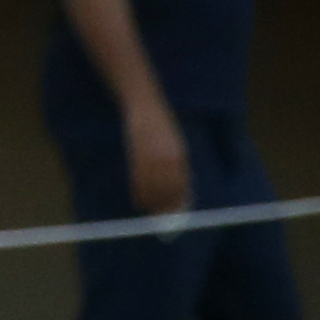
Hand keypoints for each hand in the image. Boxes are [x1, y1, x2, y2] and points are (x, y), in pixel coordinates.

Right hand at [124, 96, 194, 218]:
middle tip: (159, 216)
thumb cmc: (159, 125)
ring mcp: (152, 153)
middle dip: (164, 204)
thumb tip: (178, 188)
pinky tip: (138, 197)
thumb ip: (176, 163)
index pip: (181, 184)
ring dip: (151, 201)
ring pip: (152, 185)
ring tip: (147, 209)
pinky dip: (139, 189)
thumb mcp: (173, 143)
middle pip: (168, 188)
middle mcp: (169, 156)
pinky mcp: (137, 150)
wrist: (144, 103)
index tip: (173, 213)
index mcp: (180, 154)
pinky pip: (138, 176)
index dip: (177, 201)